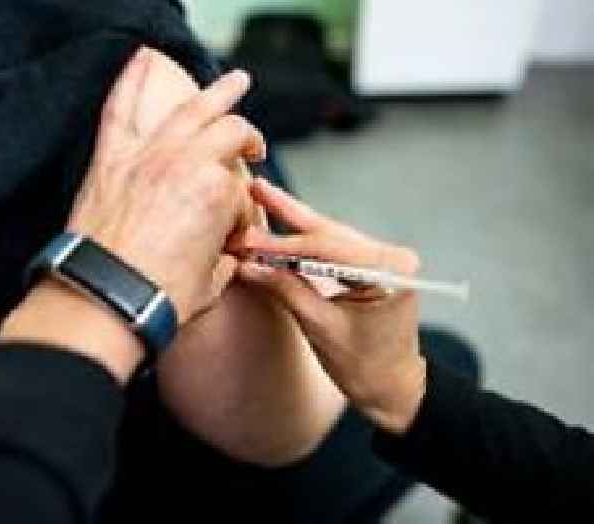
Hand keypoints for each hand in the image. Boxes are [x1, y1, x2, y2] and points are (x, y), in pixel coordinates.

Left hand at [0, 48, 264, 382]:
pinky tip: (143, 59)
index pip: (240, 192)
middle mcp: (187, 165)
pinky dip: (130, 81)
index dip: (241, 214)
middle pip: (230, 134)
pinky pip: (122, 109)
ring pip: (192, 109)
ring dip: (220, 91)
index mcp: (218, 195)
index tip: (232, 234)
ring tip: (237, 81)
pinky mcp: (112, 159)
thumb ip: (226, 260)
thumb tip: (228, 255)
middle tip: (254, 147)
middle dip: (248, 140)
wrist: (104, 299)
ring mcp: (149, 156)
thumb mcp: (212, 283)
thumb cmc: (158, 297)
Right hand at [235, 178, 425, 433]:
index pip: (327, 247)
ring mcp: (382, 259)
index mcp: (390, 270)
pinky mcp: (371, 265)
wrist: (393, 386)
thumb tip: (247, 264)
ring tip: (263, 195)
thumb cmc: (364, 366)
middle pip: (329, 231)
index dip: (282, 243)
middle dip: (288, 213)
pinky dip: (304, 242)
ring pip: (329, 235)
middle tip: (256, 187)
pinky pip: (333, 249)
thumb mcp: (321, 328)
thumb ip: (286, 289)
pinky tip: (282, 223)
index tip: (246, 240)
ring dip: (293, 223)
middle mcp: (391, 257)